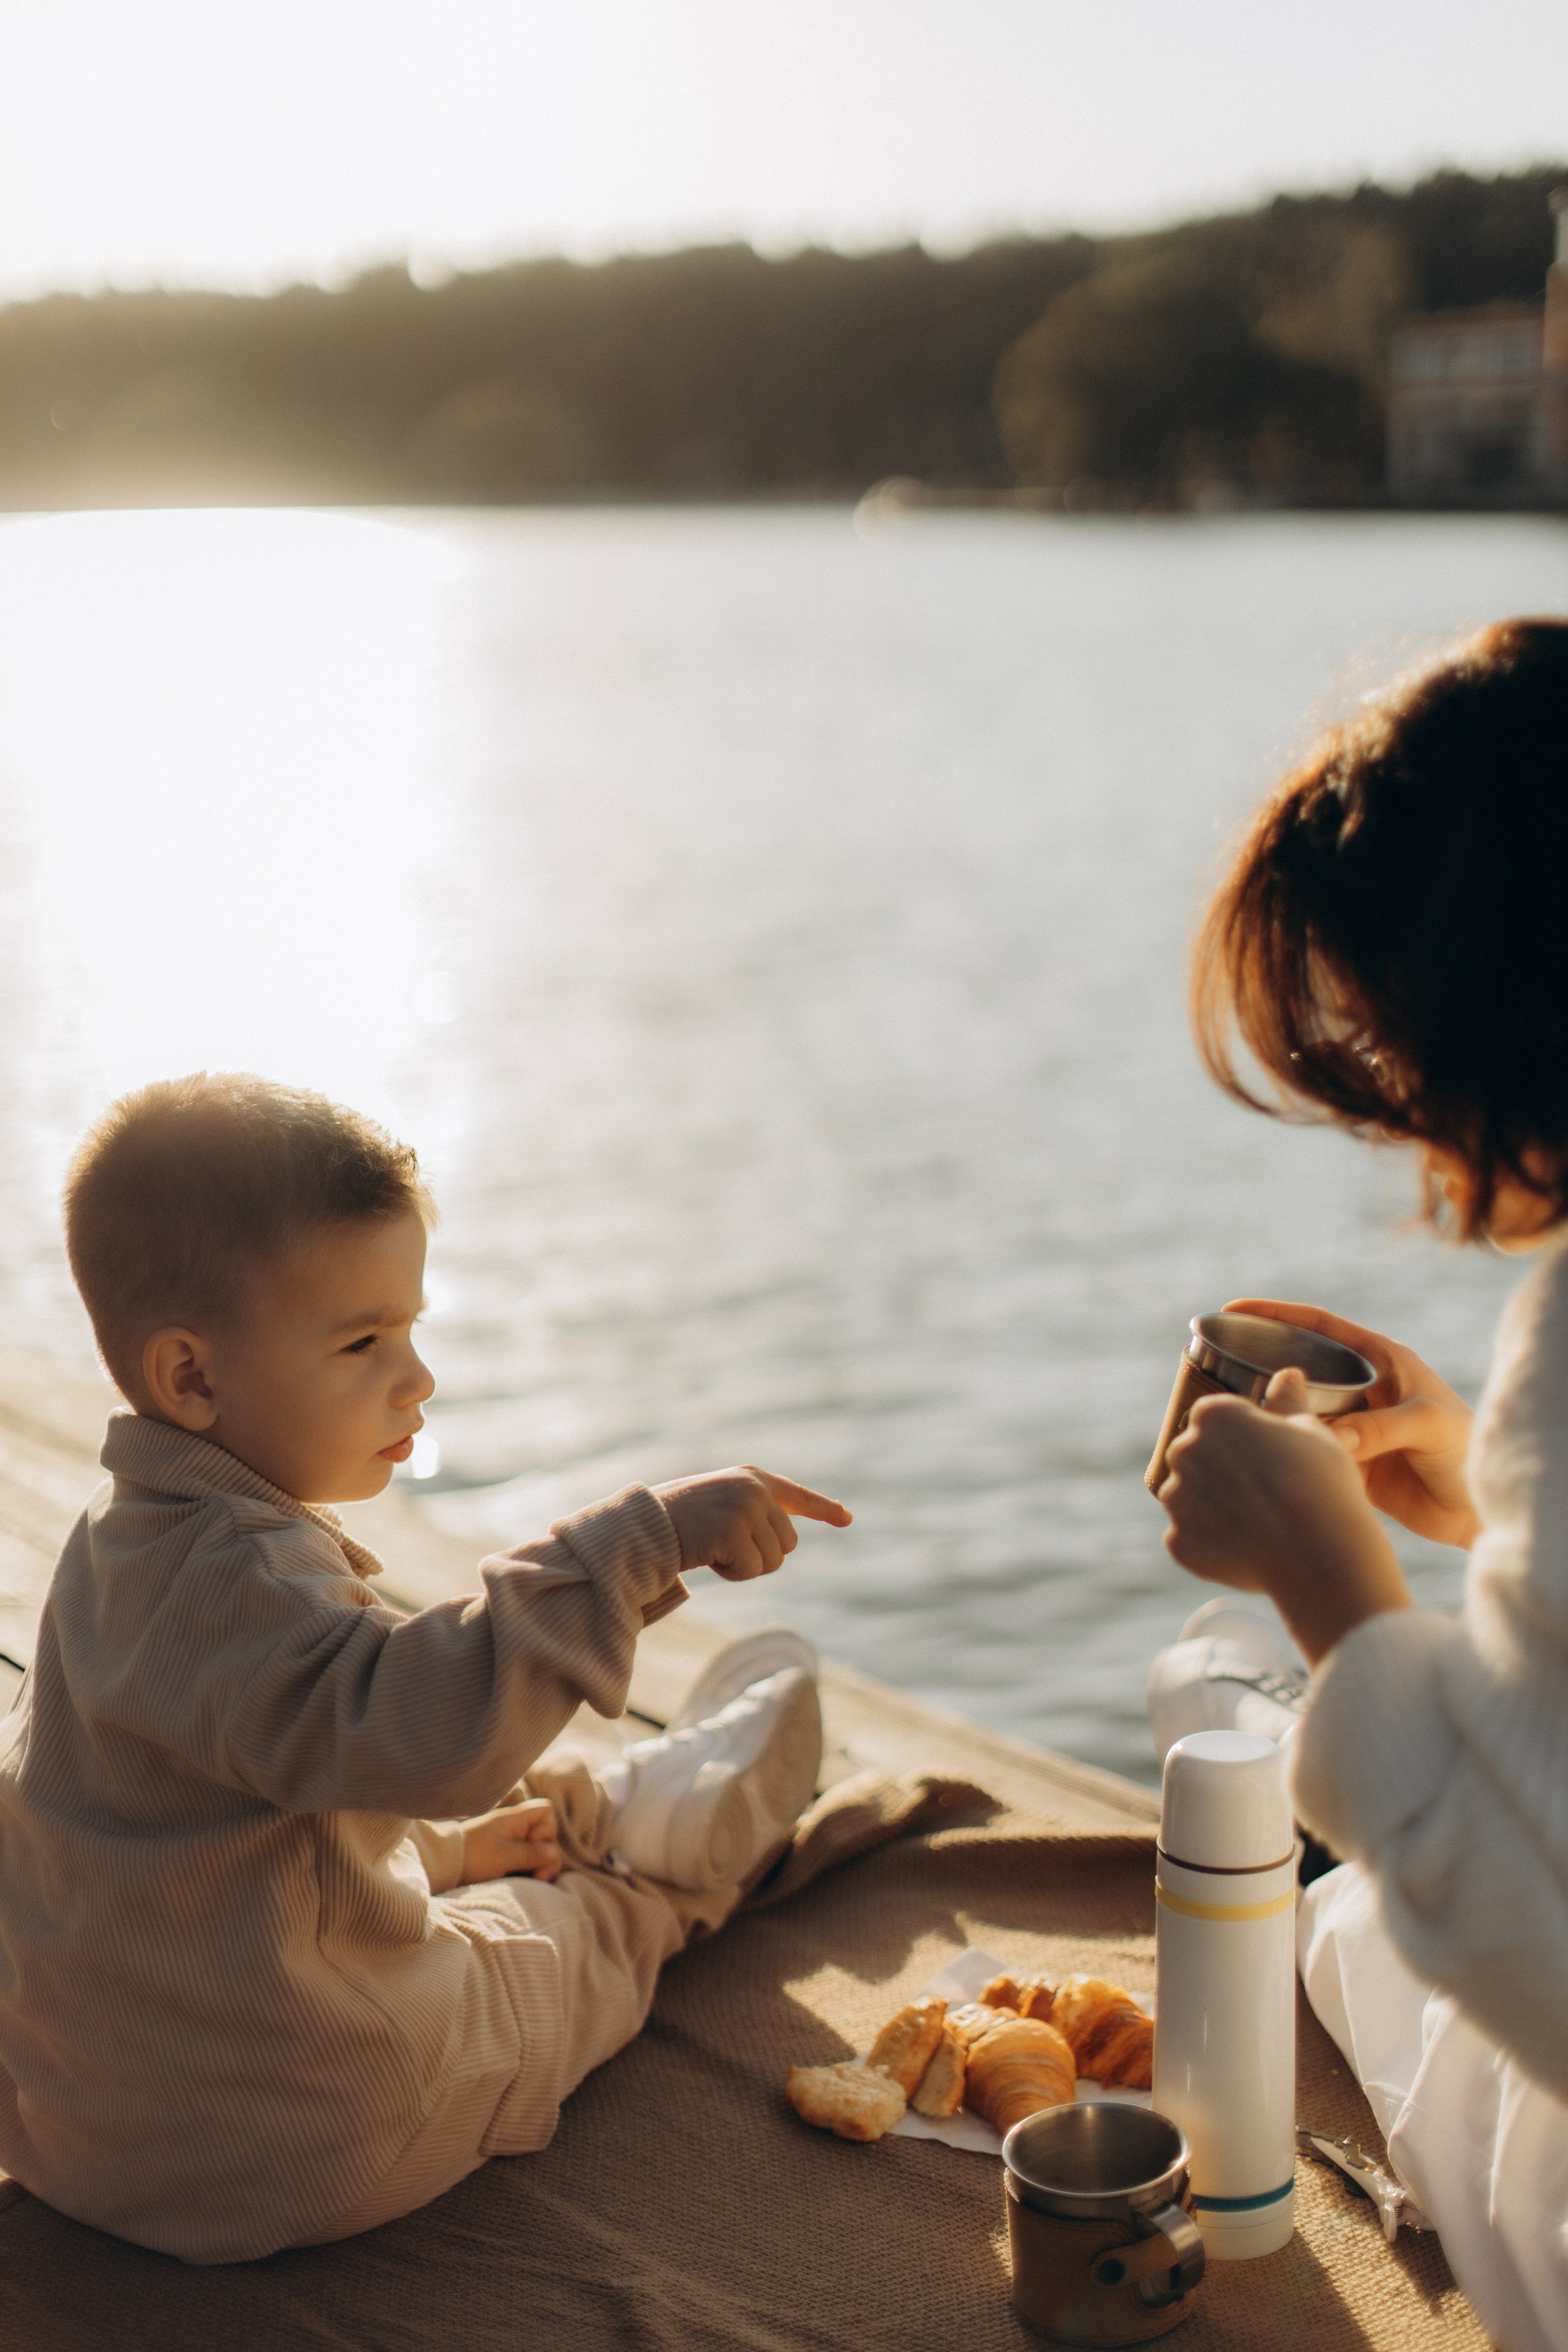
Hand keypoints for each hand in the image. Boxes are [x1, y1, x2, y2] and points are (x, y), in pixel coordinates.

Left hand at [458, 1797, 562, 1885]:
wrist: (444, 1866)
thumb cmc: (472, 1856)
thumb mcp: (503, 1856)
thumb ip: (530, 1853)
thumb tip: (553, 1853)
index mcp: (515, 1820)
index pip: (546, 1811)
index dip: (546, 1828)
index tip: (532, 1842)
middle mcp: (517, 1830)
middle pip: (548, 1837)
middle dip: (547, 1856)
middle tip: (536, 1874)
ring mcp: (513, 1846)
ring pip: (541, 1853)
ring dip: (542, 1867)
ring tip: (534, 1880)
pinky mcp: (509, 1861)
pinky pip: (530, 1863)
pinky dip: (532, 1872)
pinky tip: (528, 1882)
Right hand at [652, 1465, 851, 1580]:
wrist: (644, 1524)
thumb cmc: (679, 1521)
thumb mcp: (721, 1506)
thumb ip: (753, 1514)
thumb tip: (784, 1545)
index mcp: (753, 1478)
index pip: (798, 1495)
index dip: (824, 1509)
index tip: (847, 1519)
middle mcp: (755, 1489)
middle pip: (788, 1544)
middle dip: (760, 1555)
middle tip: (722, 1546)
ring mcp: (746, 1508)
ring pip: (773, 1561)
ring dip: (745, 1566)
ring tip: (712, 1548)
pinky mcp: (735, 1531)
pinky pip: (753, 1570)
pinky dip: (732, 1573)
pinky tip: (708, 1557)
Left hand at [1158, 1372, 1411, 1664]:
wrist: (1320, 1554)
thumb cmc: (1321, 1484)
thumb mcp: (1312, 1431)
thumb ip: (1288, 1401)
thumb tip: (1287, 1375)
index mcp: (1212, 1416)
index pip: (1214, 1418)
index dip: (1241, 1435)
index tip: (1266, 1454)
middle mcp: (1183, 1452)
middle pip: (1196, 1456)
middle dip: (1221, 1469)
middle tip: (1263, 1490)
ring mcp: (1176, 1499)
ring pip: (1189, 1497)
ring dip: (1212, 1506)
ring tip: (1256, 1522)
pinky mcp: (1177, 1542)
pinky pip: (1189, 1537)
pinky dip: (1210, 1543)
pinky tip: (1245, 1547)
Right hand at [1223, 1297, 1479, 1549]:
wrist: (1479, 1510)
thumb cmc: (1467, 1452)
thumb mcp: (1428, 1426)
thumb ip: (1378, 1427)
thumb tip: (1325, 1437)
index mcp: (1382, 1361)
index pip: (1321, 1326)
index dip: (1277, 1314)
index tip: (1234, 1308)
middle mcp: (1361, 1389)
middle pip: (1300, 1366)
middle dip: (1260, 1362)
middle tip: (1215, 1366)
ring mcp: (1351, 1426)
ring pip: (1297, 1411)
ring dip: (1267, 1412)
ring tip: (1224, 1414)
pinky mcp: (1346, 1463)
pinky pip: (1305, 1450)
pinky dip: (1282, 1452)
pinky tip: (1252, 1456)